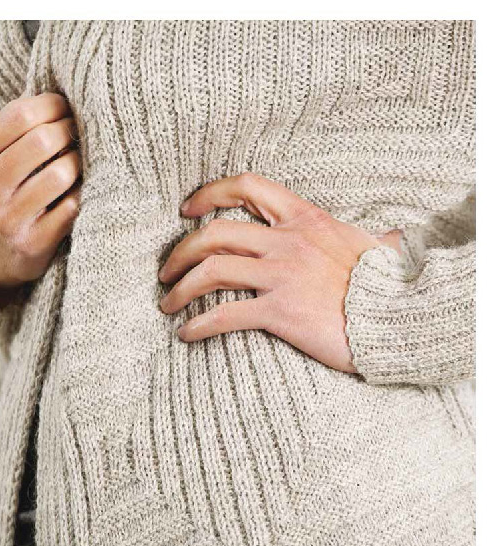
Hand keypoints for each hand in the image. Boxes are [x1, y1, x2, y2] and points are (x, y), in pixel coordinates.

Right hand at [0, 93, 80, 306]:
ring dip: (79, 162)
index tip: (66, 108)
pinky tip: (81, 188)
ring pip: (61, 173)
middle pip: (43, 140)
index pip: (20, 115)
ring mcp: (7, 219)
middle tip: (79, 133)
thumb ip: (11, 131)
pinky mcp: (33, 243)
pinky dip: (83, 192)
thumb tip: (61, 98)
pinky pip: (72, 206)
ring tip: (79, 160)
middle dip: (69, 131)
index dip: (53, 106)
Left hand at [158, 173, 401, 372]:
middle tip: (166, 270)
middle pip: (214, 233)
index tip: (187, 209)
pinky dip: (198, 324)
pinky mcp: (281, 312)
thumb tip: (391, 237)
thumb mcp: (374, 248)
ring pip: (211, 271)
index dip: (209, 193)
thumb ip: (372, 237)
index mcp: (304, 218)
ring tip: (166, 304)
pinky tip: (186, 334)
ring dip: (180, 288)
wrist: (402, 318)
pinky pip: (226, 315)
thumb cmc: (386, 284)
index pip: (247, 187)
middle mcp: (287, 241)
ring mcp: (282, 276)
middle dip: (180, 250)